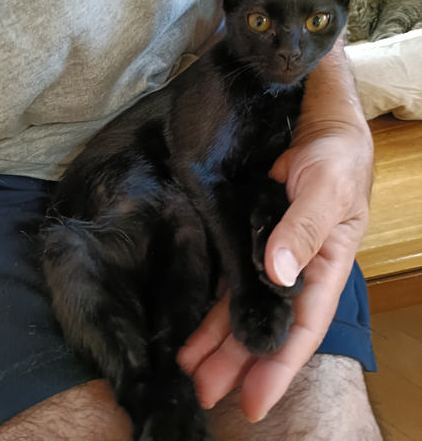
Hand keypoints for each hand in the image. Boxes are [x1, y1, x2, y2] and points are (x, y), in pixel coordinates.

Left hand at [177, 123, 372, 421]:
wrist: (315, 125)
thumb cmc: (335, 157)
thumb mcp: (326, 189)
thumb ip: (304, 228)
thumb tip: (279, 273)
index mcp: (325, 267)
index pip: (303, 327)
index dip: (279, 365)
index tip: (253, 399)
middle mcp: (296, 270)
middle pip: (265, 326)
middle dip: (238, 362)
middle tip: (205, 393)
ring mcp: (268, 256)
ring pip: (241, 309)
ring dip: (217, 342)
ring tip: (189, 370)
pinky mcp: (247, 239)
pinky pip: (226, 279)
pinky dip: (210, 306)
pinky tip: (191, 327)